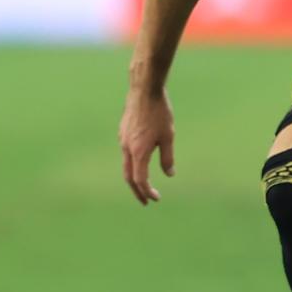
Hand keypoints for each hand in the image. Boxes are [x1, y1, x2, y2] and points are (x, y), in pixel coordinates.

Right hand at [118, 88, 174, 204]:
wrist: (144, 89)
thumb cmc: (159, 112)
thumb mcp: (168, 136)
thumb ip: (167, 157)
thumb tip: (170, 175)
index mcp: (138, 152)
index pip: (140, 180)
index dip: (147, 192)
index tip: (156, 198)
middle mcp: (127, 148)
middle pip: (128, 177)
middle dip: (137, 191)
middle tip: (146, 201)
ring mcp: (122, 139)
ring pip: (126, 165)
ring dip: (134, 177)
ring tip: (143, 185)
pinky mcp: (123, 131)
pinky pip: (126, 152)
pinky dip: (132, 163)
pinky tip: (140, 161)